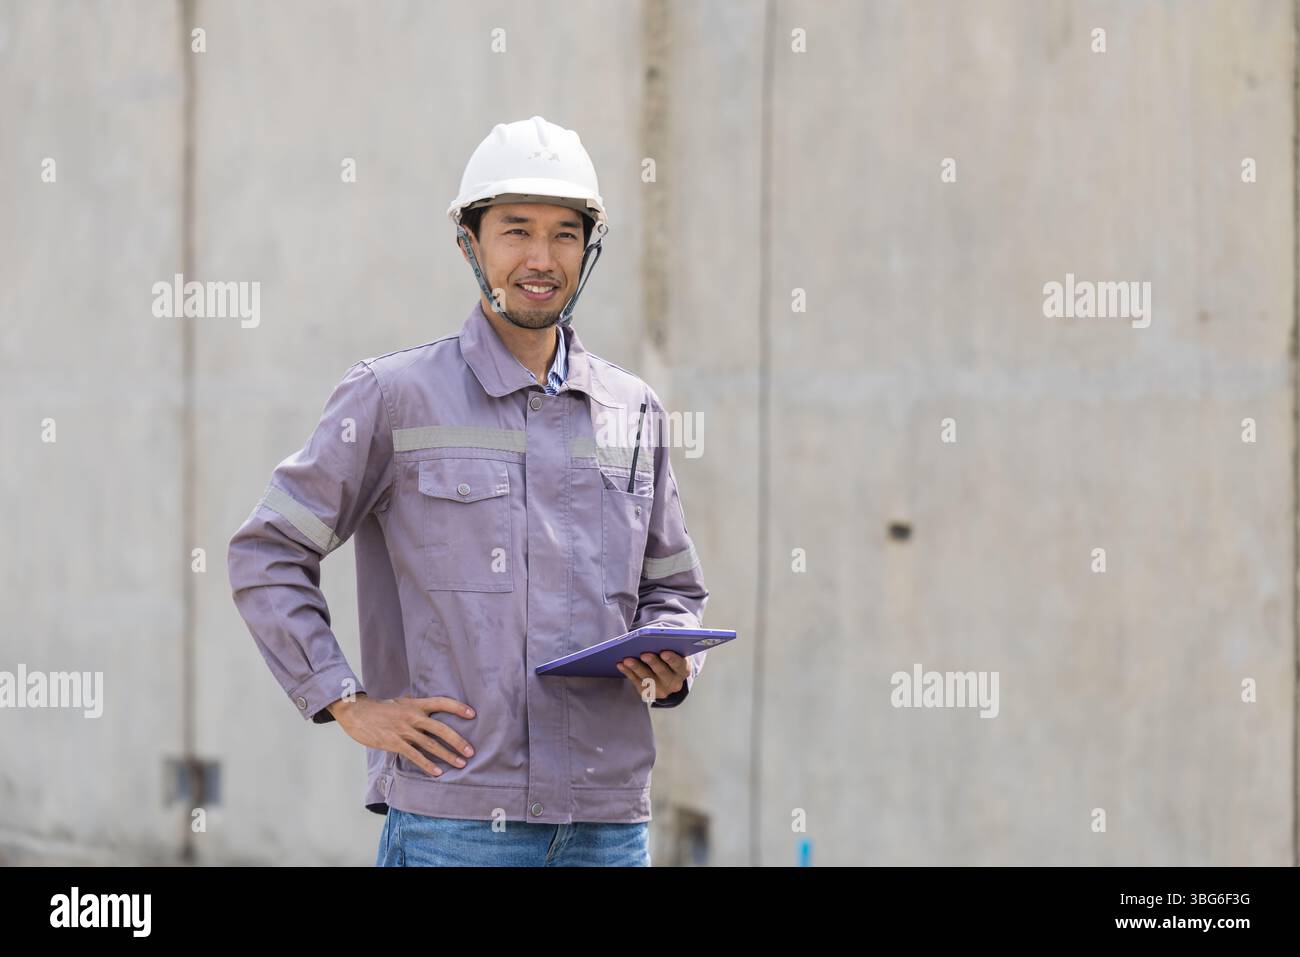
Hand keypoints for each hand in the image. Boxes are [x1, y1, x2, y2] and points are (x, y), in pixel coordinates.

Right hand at [328, 693, 475, 776]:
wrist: (357, 712)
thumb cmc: (380, 709)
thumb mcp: (401, 702)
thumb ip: (416, 708)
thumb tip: (429, 714)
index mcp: (416, 704)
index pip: (442, 702)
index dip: (458, 708)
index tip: (473, 714)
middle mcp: (413, 716)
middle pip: (441, 728)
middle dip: (458, 741)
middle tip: (471, 751)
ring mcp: (404, 730)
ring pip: (431, 744)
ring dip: (447, 755)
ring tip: (461, 764)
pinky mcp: (394, 742)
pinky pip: (415, 755)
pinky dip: (427, 765)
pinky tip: (437, 773)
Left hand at [617, 651, 689, 703]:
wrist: (667, 677)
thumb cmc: (669, 658)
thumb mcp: (673, 651)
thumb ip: (668, 645)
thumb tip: (653, 636)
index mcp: (683, 670)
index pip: (679, 665)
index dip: (672, 659)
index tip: (664, 652)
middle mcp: (674, 683)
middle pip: (662, 673)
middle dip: (653, 663)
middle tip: (643, 654)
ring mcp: (660, 690)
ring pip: (647, 678)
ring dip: (636, 668)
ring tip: (627, 659)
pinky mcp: (647, 693)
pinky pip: (636, 682)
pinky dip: (628, 673)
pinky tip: (621, 665)